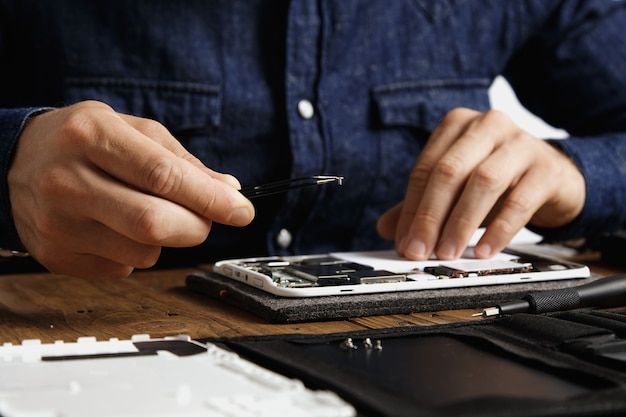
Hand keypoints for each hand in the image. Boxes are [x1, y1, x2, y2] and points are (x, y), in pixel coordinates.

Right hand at [8, 101, 254, 278]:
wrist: (13, 161)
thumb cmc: (81, 141)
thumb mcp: (131, 130)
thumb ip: (182, 160)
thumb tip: (228, 190)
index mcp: (92, 136)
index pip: (164, 176)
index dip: (211, 199)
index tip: (242, 211)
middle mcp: (68, 180)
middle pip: (155, 223)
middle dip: (196, 226)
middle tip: (202, 217)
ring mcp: (58, 223)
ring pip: (144, 253)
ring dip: (164, 240)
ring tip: (142, 211)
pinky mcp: (56, 255)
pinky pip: (124, 268)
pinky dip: (136, 252)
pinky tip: (114, 227)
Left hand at [377, 108, 584, 259]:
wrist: (554, 175)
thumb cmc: (498, 179)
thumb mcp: (456, 188)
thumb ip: (420, 203)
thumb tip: (385, 228)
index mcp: (457, 125)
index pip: (425, 168)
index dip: (412, 209)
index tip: (404, 242)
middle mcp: (487, 125)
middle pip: (450, 172)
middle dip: (430, 216)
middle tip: (421, 250)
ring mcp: (520, 143)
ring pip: (483, 182)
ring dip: (461, 223)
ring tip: (448, 253)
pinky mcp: (547, 168)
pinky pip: (519, 201)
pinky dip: (499, 229)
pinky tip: (485, 250)